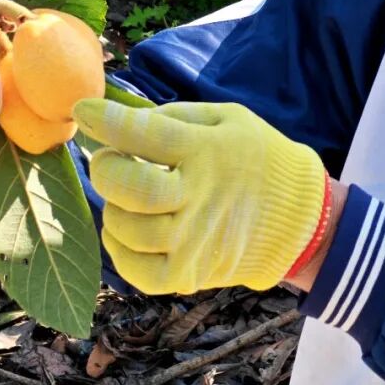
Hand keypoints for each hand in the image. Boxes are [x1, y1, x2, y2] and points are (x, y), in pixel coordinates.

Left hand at [74, 98, 331, 295]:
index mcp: (209, 152)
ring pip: (127, 230)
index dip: (107, 120)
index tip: (83, 109)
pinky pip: (136, 271)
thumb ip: (175, 116)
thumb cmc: (258, 157)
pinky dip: (119, 249)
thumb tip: (122, 118)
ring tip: (122, 194)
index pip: (147, 134)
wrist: (300, 218)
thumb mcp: (229, 118)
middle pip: (131, 188)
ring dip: (112, 207)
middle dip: (106, 168)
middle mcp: (200, 198)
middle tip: (107, 158)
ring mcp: (195, 242)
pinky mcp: (190, 274)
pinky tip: (124, 229)